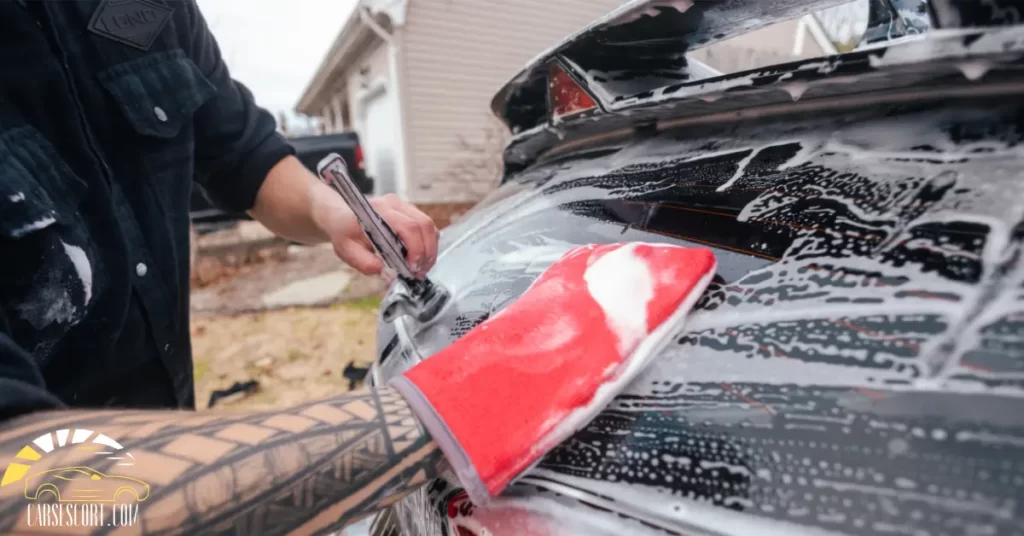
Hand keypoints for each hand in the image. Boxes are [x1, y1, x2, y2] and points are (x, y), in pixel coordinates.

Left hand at [316, 193, 438, 276]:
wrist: (342, 217)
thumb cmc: (345, 232)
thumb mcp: (347, 251)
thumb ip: (365, 262)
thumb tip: (386, 271)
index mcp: (378, 211)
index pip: (408, 227)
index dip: (416, 249)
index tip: (412, 268)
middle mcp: (394, 204)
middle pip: (424, 224)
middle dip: (427, 251)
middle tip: (420, 272)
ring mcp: (404, 205)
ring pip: (429, 225)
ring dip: (430, 248)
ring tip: (421, 267)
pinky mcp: (409, 211)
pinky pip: (426, 227)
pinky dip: (428, 244)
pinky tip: (420, 258)